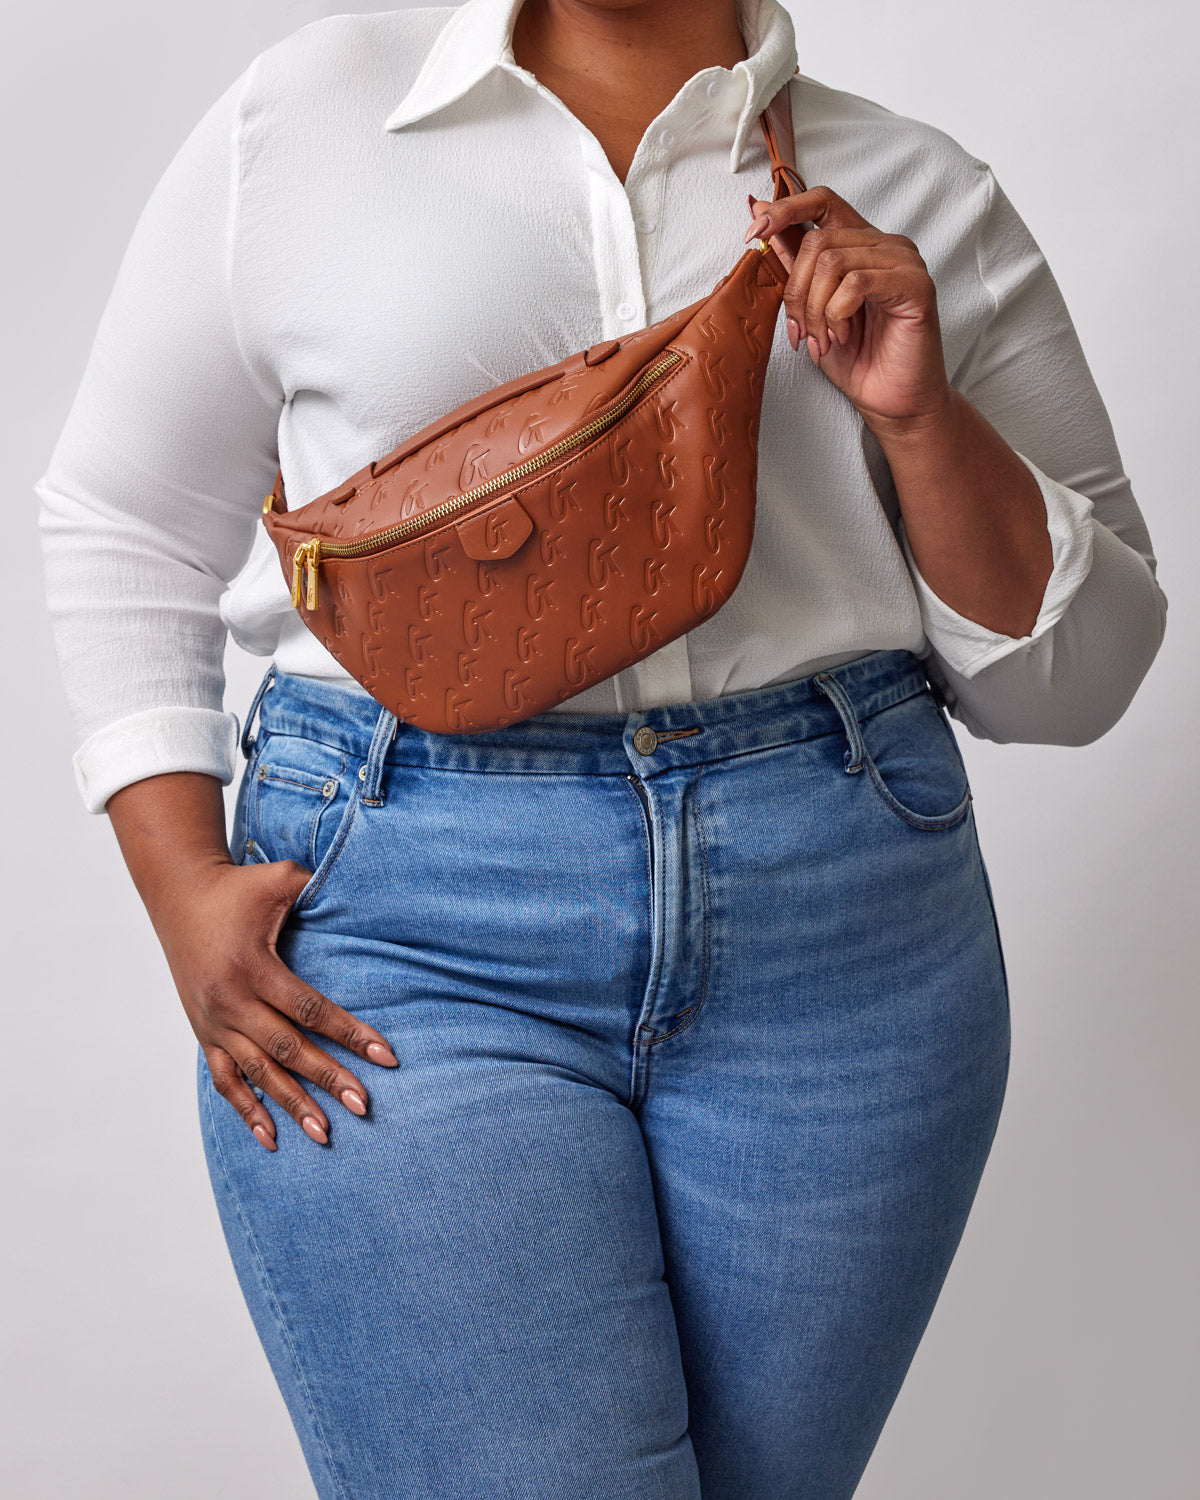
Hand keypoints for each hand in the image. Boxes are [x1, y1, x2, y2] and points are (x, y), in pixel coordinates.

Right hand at [161, 854, 398, 1150]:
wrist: (178, 895)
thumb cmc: (237, 887)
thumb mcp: (279, 879)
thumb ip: (316, 888)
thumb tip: (364, 890)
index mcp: (253, 967)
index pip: (310, 1010)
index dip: (350, 1034)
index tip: (386, 1057)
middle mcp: (231, 1001)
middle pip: (287, 1049)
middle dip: (328, 1078)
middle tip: (363, 1105)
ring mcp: (214, 1022)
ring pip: (258, 1073)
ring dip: (292, 1105)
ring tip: (325, 1134)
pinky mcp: (204, 1033)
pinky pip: (225, 1080)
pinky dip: (247, 1110)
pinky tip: (271, 1138)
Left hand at [745, 186, 953, 430]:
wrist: (891, 401)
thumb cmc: (856, 359)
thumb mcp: (811, 309)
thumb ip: (795, 265)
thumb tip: (762, 217)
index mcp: (860, 245)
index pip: (821, 200)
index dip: (784, 209)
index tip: (754, 233)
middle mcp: (885, 245)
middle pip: (817, 240)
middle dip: (796, 291)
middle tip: (799, 331)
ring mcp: (904, 261)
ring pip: (833, 261)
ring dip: (814, 309)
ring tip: (821, 339)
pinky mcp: (916, 285)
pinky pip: (857, 282)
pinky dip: (836, 313)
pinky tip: (840, 336)